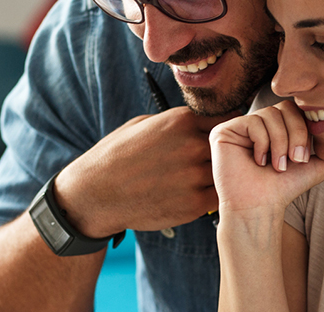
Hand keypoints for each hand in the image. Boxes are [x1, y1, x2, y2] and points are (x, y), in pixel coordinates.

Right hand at [54, 106, 238, 237]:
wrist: (95, 194)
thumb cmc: (116, 157)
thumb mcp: (143, 124)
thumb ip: (176, 122)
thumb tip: (199, 122)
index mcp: (181, 121)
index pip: (225, 118)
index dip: (224, 128)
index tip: (221, 137)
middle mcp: (192, 146)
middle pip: (228, 147)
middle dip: (224, 153)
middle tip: (213, 162)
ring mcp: (194, 176)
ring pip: (225, 174)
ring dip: (218, 177)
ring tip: (197, 180)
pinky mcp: (194, 205)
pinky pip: (217, 198)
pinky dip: (210, 197)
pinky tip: (193, 194)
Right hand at [209, 100, 323, 216]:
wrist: (260, 207)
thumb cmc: (282, 189)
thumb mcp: (313, 168)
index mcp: (273, 126)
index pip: (294, 109)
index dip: (303, 129)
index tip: (304, 157)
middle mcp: (254, 123)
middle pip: (283, 108)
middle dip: (294, 135)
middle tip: (294, 160)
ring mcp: (238, 126)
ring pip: (269, 115)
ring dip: (280, 143)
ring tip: (277, 166)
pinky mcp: (223, 131)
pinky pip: (252, 122)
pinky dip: (262, 143)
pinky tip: (258, 162)